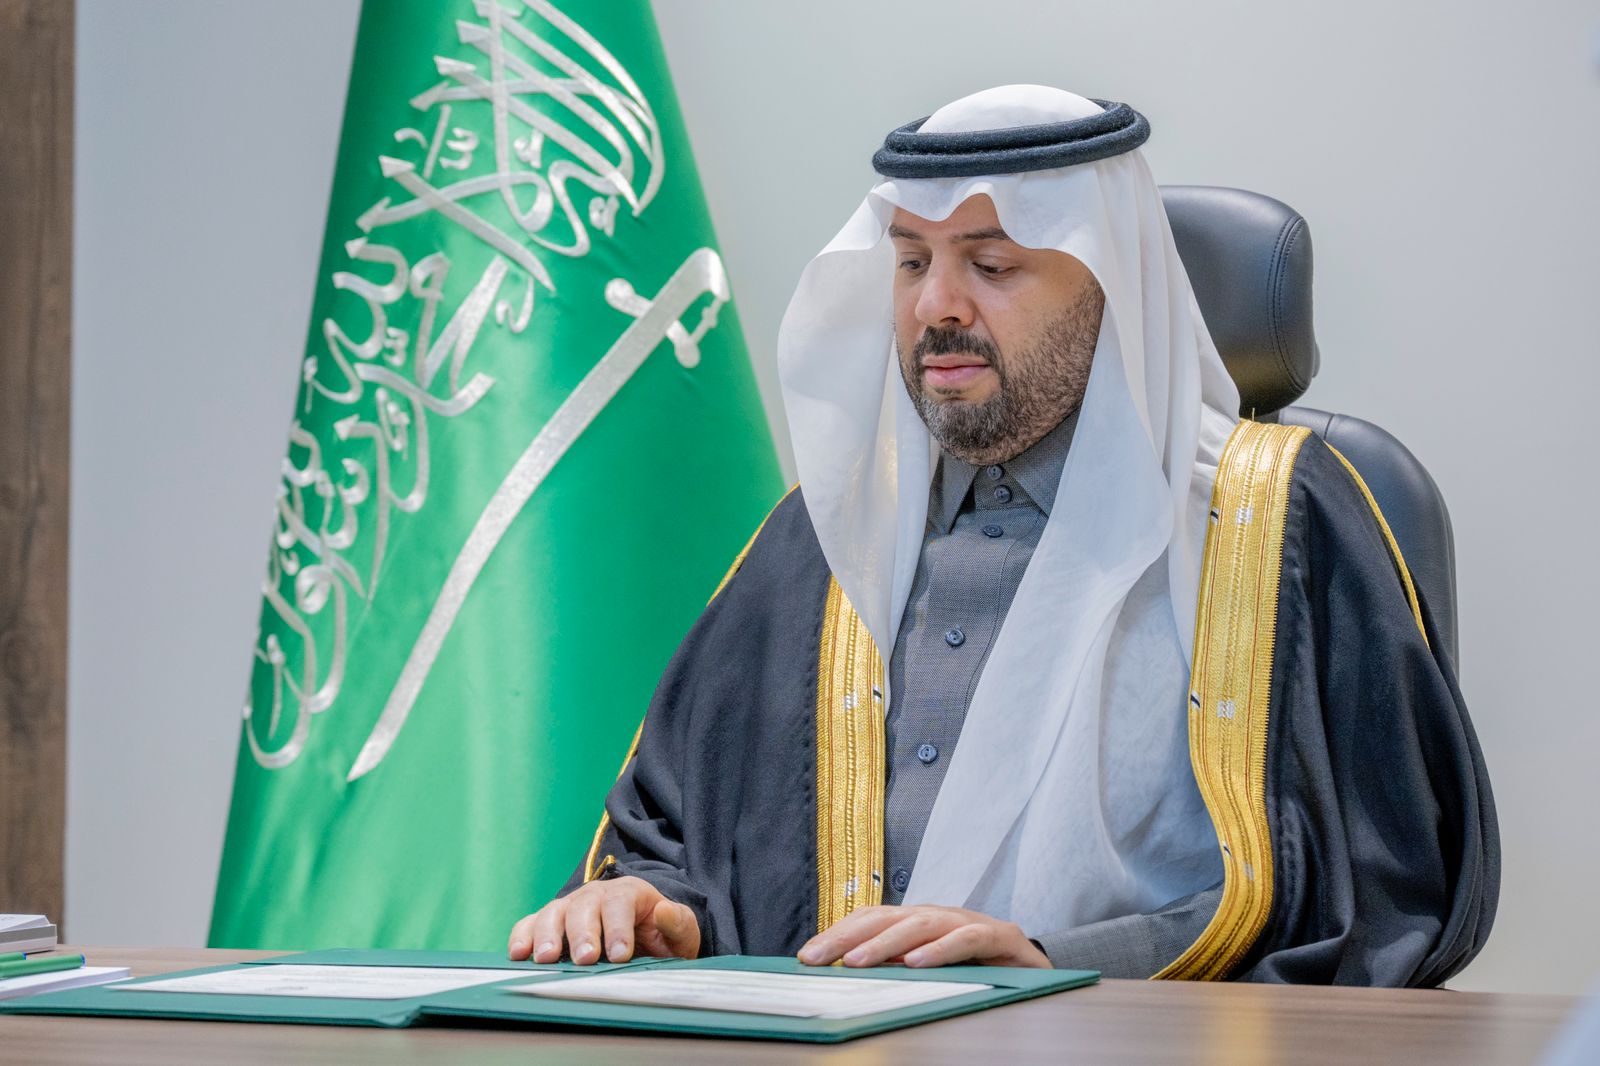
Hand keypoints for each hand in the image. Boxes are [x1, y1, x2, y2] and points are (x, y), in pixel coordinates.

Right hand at [507, 876, 700, 964]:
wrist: (643, 936)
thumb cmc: (661, 936)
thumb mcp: (681, 932)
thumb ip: (679, 922)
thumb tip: (665, 911)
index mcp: (629, 893)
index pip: (621, 903)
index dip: (618, 928)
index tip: (619, 956)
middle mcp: (596, 894)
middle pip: (585, 907)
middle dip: (583, 933)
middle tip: (585, 959)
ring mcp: (570, 906)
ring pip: (554, 912)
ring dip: (548, 934)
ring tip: (546, 958)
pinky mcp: (550, 922)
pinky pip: (530, 924)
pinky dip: (522, 936)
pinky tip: (519, 954)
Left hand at [797, 905, 1049, 968]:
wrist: (1036, 968)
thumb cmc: (977, 966)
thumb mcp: (929, 966)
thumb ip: (894, 965)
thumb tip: (846, 971)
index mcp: (918, 922)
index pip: (871, 918)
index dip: (839, 933)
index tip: (807, 955)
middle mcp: (939, 916)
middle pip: (887, 917)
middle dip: (848, 936)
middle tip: (817, 957)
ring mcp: (969, 922)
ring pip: (922, 924)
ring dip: (886, 942)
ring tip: (858, 961)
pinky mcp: (1001, 936)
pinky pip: (967, 939)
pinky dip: (941, 949)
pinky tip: (917, 962)